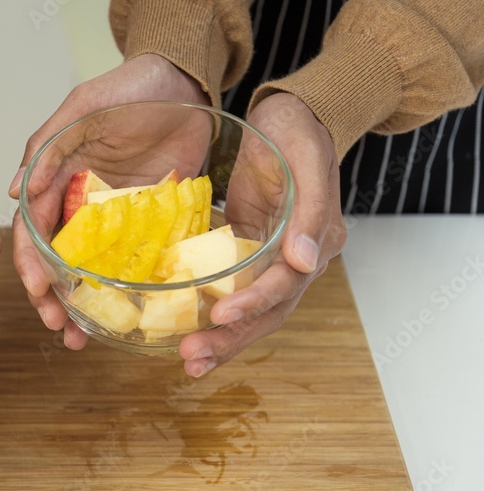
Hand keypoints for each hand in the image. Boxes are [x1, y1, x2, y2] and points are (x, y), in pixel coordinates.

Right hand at [9, 55, 208, 349]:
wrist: (186, 83)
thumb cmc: (131, 87)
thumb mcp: (84, 108)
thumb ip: (48, 145)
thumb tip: (16, 192)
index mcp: (56, 180)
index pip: (33, 231)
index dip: (31, 265)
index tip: (38, 293)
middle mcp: (80, 205)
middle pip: (56, 260)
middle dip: (52, 297)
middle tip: (60, 327)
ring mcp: (114, 218)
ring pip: (90, 269)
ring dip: (84, 304)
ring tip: (84, 337)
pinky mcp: (148, 222)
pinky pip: (132, 261)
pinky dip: (125, 290)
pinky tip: (127, 315)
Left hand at [178, 93, 346, 375]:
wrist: (291, 116)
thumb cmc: (299, 131)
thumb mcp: (306, 157)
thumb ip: (310, 210)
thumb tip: (305, 262)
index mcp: (318, 242)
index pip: (285, 284)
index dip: (253, 303)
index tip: (221, 315)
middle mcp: (298, 260)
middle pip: (267, 312)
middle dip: (231, 339)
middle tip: (193, 359)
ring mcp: (274, 261)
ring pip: (250, 312)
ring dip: (222, 340)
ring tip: (189, 361)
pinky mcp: (250, 255)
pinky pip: (233, 293)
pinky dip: (213, 316)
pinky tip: (185, 332)